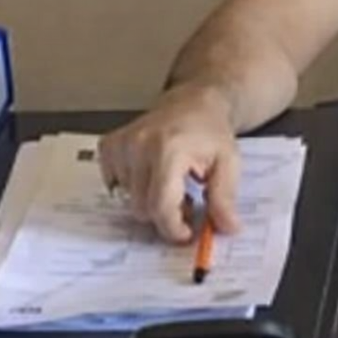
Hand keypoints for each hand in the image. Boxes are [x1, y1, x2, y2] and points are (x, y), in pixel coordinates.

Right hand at [98, 85, 242, 243]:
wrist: (195, 103)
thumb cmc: (211, 132)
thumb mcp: (228, 163)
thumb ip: (225, 198)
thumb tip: (228, 228)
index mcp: (170, 149)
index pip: (160, 205)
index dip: (173, 228)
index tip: (186, 234)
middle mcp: (139, 145)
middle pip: (142, 207)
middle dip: (166, 215)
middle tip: (188, 204)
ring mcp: (121, 145)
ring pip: (128, 199)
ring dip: (151, 200)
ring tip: (173, 185)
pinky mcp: (109, 146)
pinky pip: (115, 185)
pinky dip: (133, 187)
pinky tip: (152, 175)